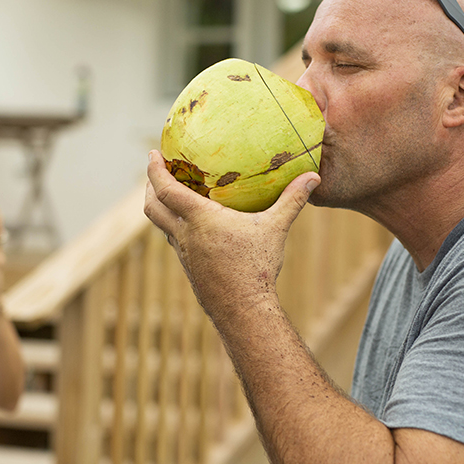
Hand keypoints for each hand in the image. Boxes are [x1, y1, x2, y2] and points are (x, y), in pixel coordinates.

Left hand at [143, 150, 319, 324]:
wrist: (243, 310)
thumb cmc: (256, 268)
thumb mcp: (275, 229)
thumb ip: (292, 201)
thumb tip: (313, 178)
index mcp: (199, 219)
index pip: (166, 189)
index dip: (154, 170)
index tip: (152, 153)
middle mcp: (185, 235)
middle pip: (152, 208)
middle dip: (150, 187)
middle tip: (156, 171)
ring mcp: (184, 253)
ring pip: (161, 226)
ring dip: (161, 208)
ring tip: (171, 195)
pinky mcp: (189, 267)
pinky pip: (175, 241)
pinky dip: (175, 227)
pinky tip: (193, 226)